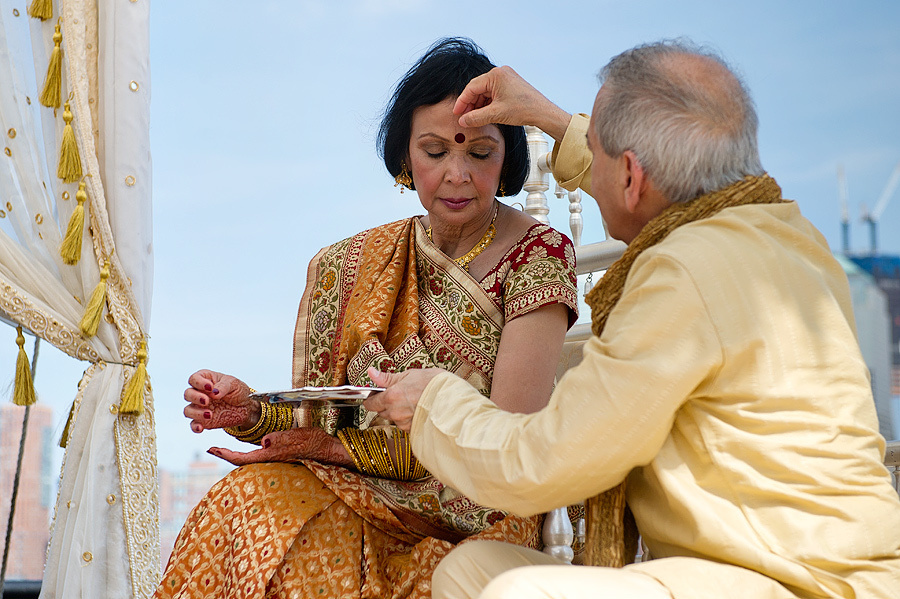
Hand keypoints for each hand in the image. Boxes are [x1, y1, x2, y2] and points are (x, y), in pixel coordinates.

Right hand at [183, 369, 257, 433]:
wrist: (245, 407)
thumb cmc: (237, 391)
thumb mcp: (234, 384)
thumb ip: (223, 386)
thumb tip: (214, 392)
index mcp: (206, 380)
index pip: (194, 379)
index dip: (198, 382)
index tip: (210, 387)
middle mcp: (199, 393)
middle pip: (188, 394)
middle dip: (195, 397)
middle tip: (207, 401)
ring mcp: (200, 407)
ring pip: (188, 410)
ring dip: (196, 413)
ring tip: (210, 415)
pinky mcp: (203, 420)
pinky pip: (194, 424)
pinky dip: (195, 427)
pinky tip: (201, 428)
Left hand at [207, 427, 351, 466]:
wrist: (327, 448)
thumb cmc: (314, 442)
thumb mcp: (298, 436)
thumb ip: (281, 439)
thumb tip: (264, 441)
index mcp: (271, 454)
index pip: (243, 459)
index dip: (226, 455)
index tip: (212, 449)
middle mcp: (270, 458)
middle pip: (242, 462)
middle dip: (226, 456)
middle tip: (212, 449)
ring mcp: (274, 457)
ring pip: (249, 459)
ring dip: (234, 455)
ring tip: (222, 448)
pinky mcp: (278, 454)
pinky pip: (257, 456)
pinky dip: (245, 452)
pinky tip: (244, 447)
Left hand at [363, 367, 443, 431]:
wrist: (453, 398)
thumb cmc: (433, 383)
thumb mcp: (409, 374)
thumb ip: (387, 378)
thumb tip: (371, 373)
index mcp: (391, 396)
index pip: (370, 403)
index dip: (372, 398)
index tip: (377, 394)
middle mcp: (394, 412)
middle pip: (381, 411)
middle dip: (386, 404)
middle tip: (399, 395)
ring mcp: (403, 423)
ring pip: (393, 418)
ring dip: (397, 412)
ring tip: (412, 402)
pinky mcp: (412, 430)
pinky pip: (404, 425)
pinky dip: (408, 419)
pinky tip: (417, 410)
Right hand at [452, 66, 571, 141]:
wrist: (543, 112)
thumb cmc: (523, 109)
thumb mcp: (496, 114)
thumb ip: (476, 117)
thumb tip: (462, 121)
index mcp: (496, 75)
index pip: (472, 88)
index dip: (462, 102)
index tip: (456, 112)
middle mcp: (500, 73)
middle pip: (478, 89)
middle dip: (470, 104)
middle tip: (463, 117)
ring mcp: (506, 78)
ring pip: (485, 92)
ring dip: (478, 105)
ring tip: (473, 118)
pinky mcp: (510, 84)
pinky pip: (493, 93)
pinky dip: (487, 103)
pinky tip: (484, 114)